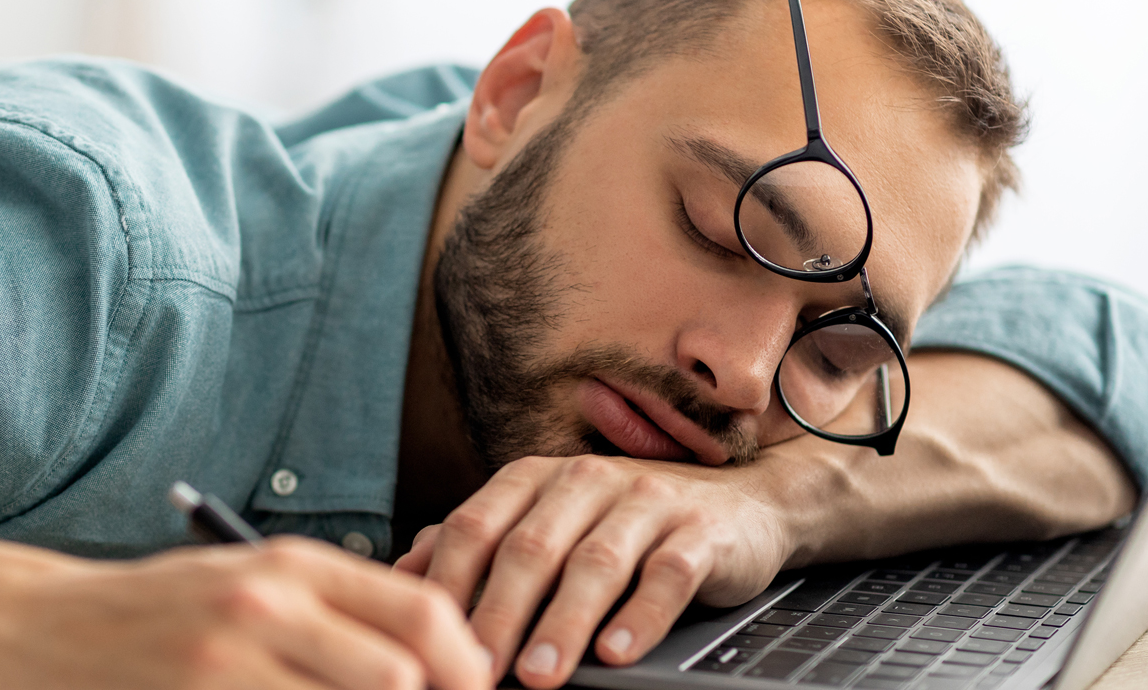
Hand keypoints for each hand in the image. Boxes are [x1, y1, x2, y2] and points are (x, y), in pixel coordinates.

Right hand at [15, 536, 492, 689]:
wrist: (46, 632)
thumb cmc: (162, 611)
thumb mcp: (251, 583)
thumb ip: (335, 611)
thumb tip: (432, 659)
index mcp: (290, 565)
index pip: (417, 611)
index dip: (466, 662)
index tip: (474, 689)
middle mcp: (265, 605)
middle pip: (399, 675)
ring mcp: (228, 662)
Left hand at [393, 455, 795, 688]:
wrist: (742, 503)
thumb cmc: (626, 524)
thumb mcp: (550, 522)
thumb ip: (482, 541)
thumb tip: (405, 571)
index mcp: (536, 479)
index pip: (477, 527)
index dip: (449, 586)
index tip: (429, 643)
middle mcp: (586, 481)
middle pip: (531, 548)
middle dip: (499, 614)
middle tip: (478, 670)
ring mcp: (647, 502)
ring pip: (596, 563)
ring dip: (564, 623)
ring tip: (541, 674)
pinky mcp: (701, 531)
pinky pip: (668, 574)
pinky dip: (642, 615)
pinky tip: (618, 651)